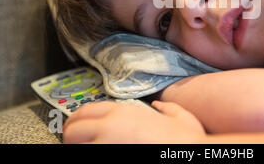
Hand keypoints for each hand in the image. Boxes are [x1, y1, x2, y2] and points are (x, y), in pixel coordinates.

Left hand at [62, 100, 205, 143]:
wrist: (191, 153)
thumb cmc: (186, 141)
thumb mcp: (181, 116)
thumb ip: (168, 109)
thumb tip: (160, 107)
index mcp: (124, 112)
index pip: (85, 110)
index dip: (77, 121)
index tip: (77, 129)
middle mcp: (111, 124)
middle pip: (73, 128)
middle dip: (72, 137)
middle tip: (78, 144)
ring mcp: (106, 143)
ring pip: (74, 145)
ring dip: (79, 147)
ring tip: (89, 149)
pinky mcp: (106, 156)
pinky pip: (86, 154)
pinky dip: (88, 153)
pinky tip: (99, 155)